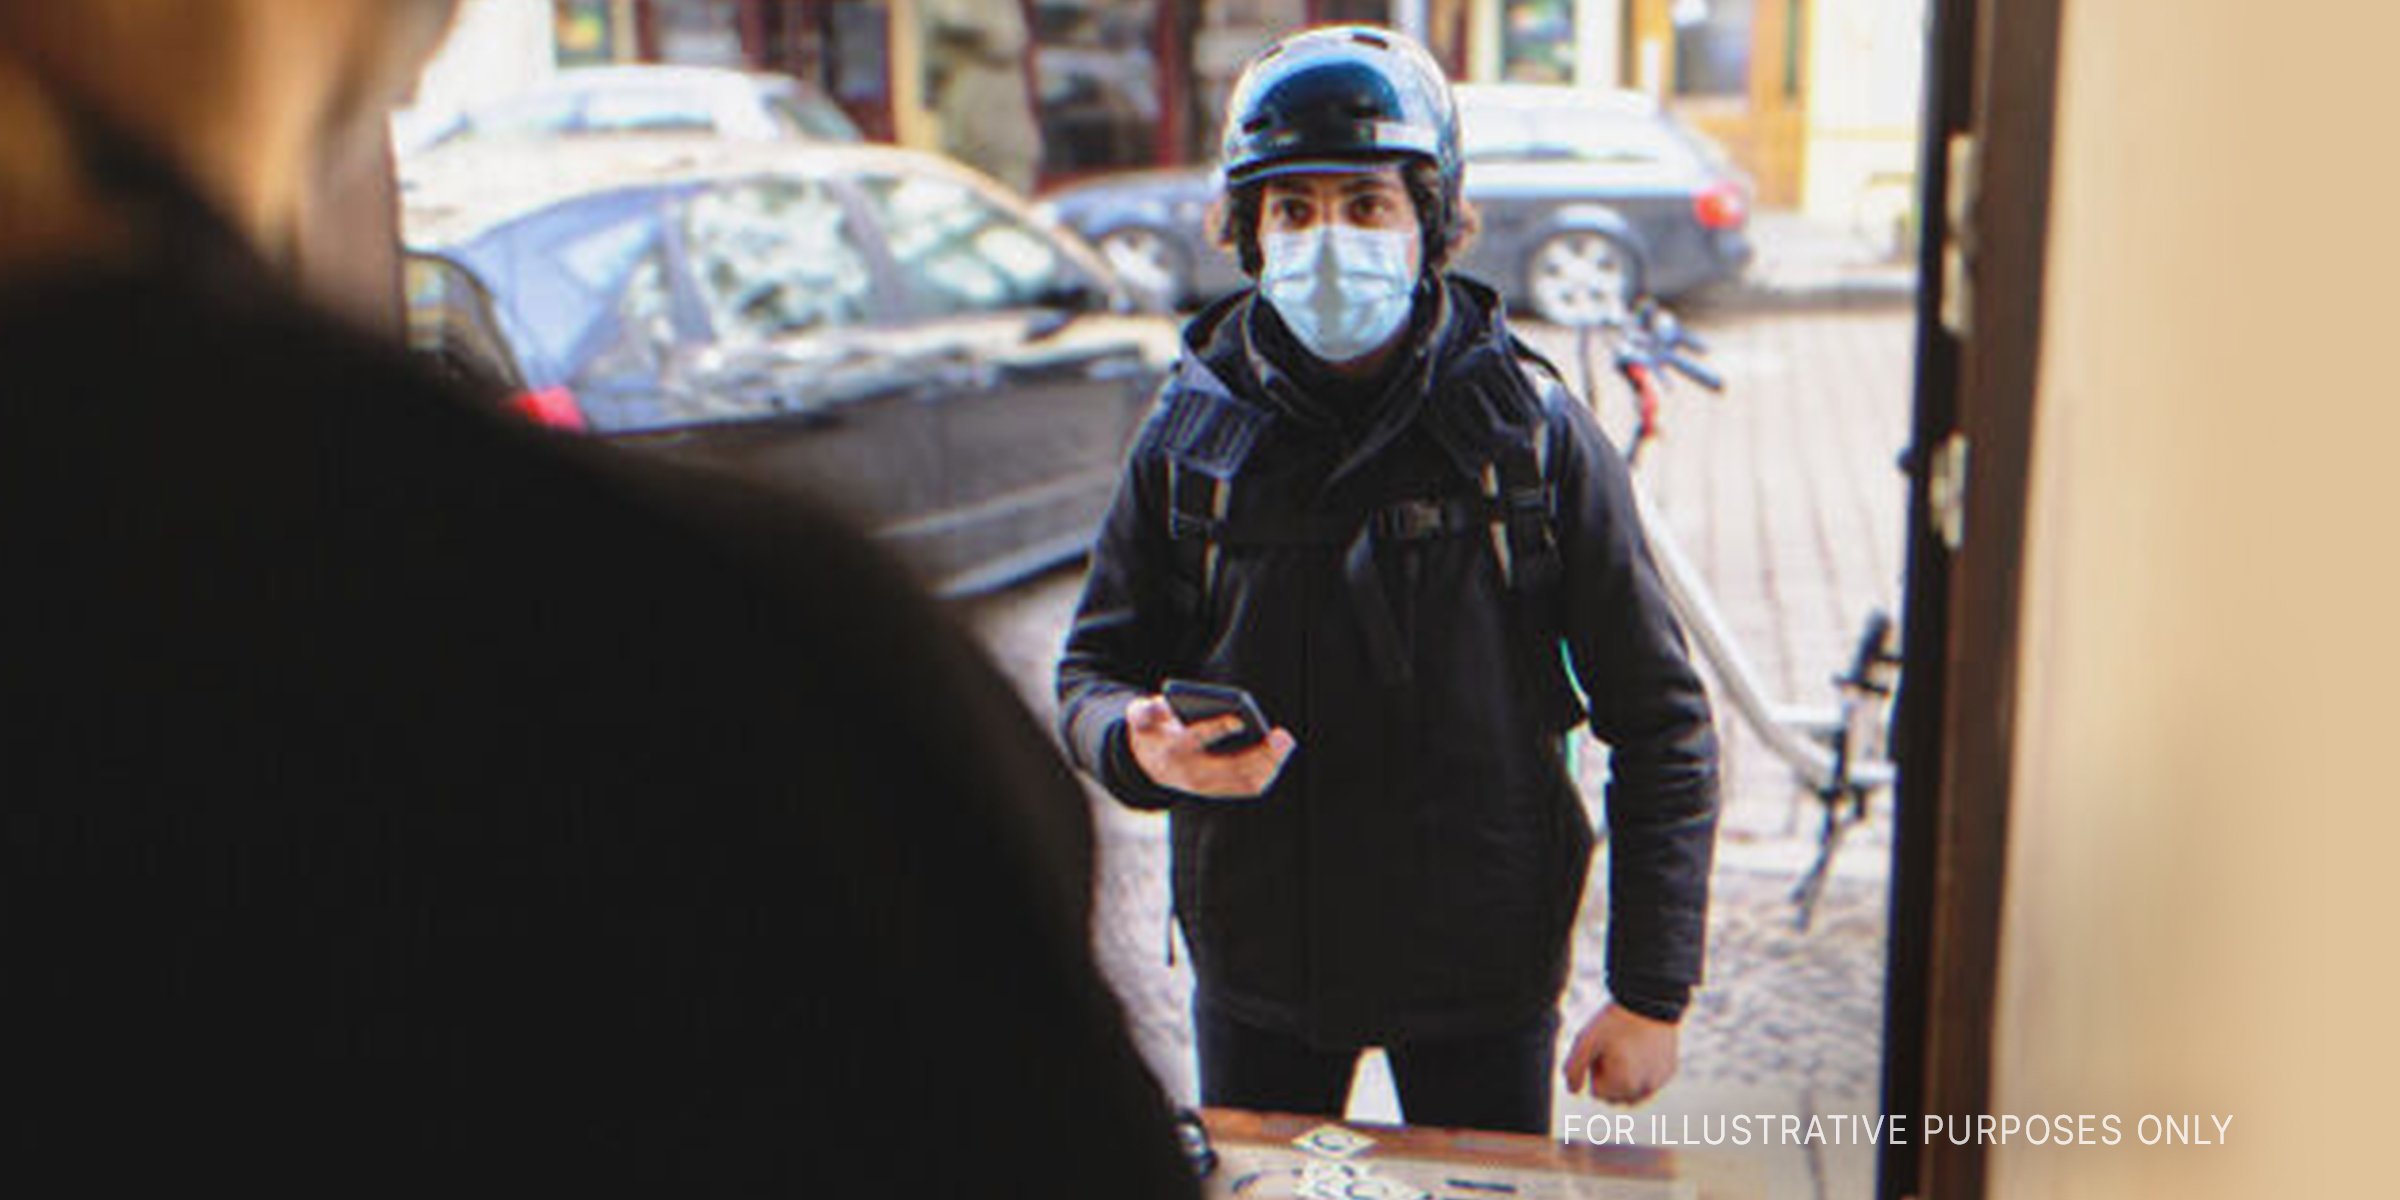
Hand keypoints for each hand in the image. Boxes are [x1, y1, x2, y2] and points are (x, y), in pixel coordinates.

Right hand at [1123, 694, 1296, 798]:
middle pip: (1231, 767)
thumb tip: (1164, 706)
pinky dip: (1266, 772)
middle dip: (1259, 753)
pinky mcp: (1218, 791)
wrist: (1147, 765)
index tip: (1238, 720)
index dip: (1217, 729)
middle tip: (1281, 735)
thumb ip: (1146, 709)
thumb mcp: (1140, 715)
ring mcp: (1207, 786)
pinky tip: (1278, 753)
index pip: (1196, 739)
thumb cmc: (1153, 731)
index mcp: (1173, 750)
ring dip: (1269, 764)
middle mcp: (1192, 774)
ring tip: (1283, 741)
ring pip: (1243, 781)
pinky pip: (1247, 787)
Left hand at [1562, 1003, 1679, 1104]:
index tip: (1602, 1051)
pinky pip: (1650, 1082)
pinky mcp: (1669, 1072)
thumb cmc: (1614, 1021)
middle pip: (1616, 1097)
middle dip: (1610, 1079)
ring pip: (1634, 1094)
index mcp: (1623, 1085)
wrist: (1649, 1000)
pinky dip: (1643, 1073)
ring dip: (1626, 1081)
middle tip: (1613, 1050)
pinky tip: (1641, 1050)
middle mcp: (1645, 1089)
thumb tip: (1573, 1091)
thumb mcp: (1586, 1040)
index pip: (1598, 1092)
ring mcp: (1660, 1081)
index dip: (1596, 1070)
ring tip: (1625, 1052)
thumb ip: (1574, 1068)